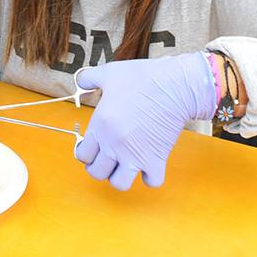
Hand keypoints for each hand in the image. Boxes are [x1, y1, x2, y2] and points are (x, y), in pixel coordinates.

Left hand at [75, 52, 216, 190]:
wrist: (175, 85)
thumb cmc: (143, 78)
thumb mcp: (109, 73)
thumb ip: (89, 78)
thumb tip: (81, 81)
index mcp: (100, 126)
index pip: (82, 154)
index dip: (86, 152)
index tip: (93, 147)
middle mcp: (114, 145)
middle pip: (96, 172)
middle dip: (99, 166)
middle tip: (106, 157)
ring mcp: (135, 155)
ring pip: (119, 183)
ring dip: (120, 176)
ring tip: (124, 164)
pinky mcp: (156, 159)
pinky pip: (151, 181)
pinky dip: (149, 177)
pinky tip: (149, 164)